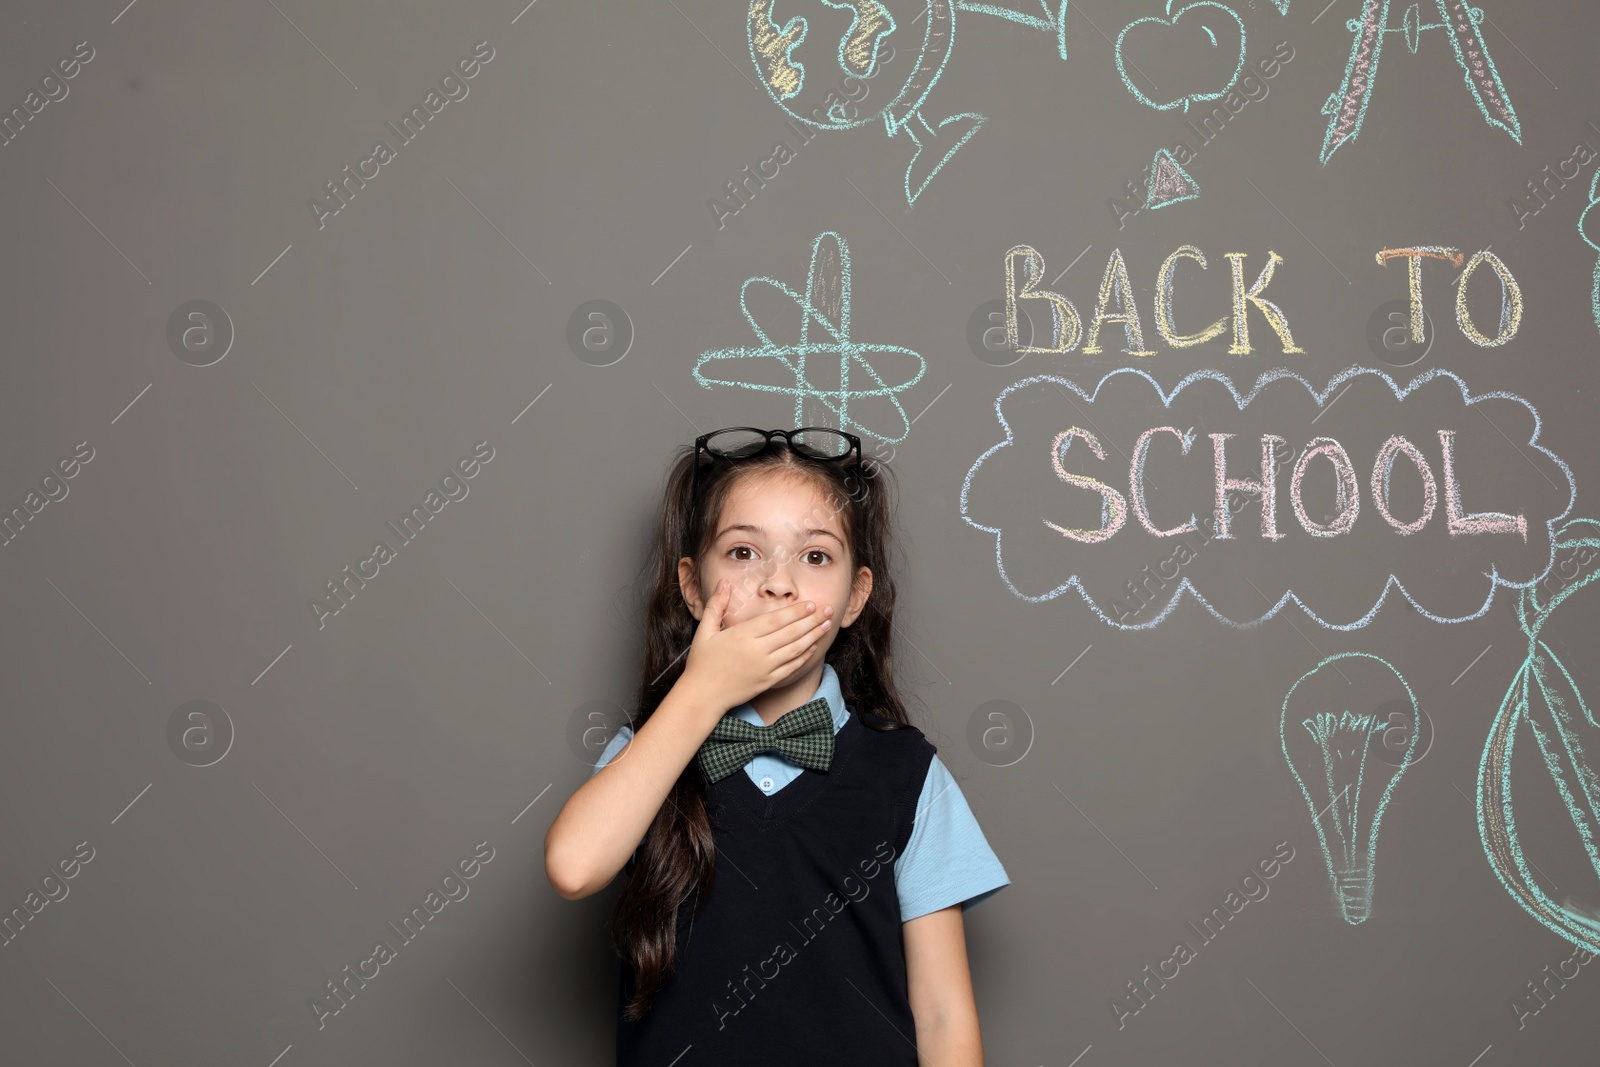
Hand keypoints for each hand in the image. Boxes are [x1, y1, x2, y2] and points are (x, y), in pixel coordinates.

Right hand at [680, 579, 832, 713]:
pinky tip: (813, 647)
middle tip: (828, 610)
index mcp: (742, 635)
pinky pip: (791, 668)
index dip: (796, 611)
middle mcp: (757, 651)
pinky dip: (804, 657)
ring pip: (795, 649)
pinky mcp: (767, 681)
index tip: (811, 604)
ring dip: (813, 636)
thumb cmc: (702, 662)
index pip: (776, 620)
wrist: (702, 696)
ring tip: (827, 625)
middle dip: (812, 620)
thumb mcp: (704, 631)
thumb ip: (716, 605)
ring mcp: (764, 668)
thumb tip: (724, 582)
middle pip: (791, 632)